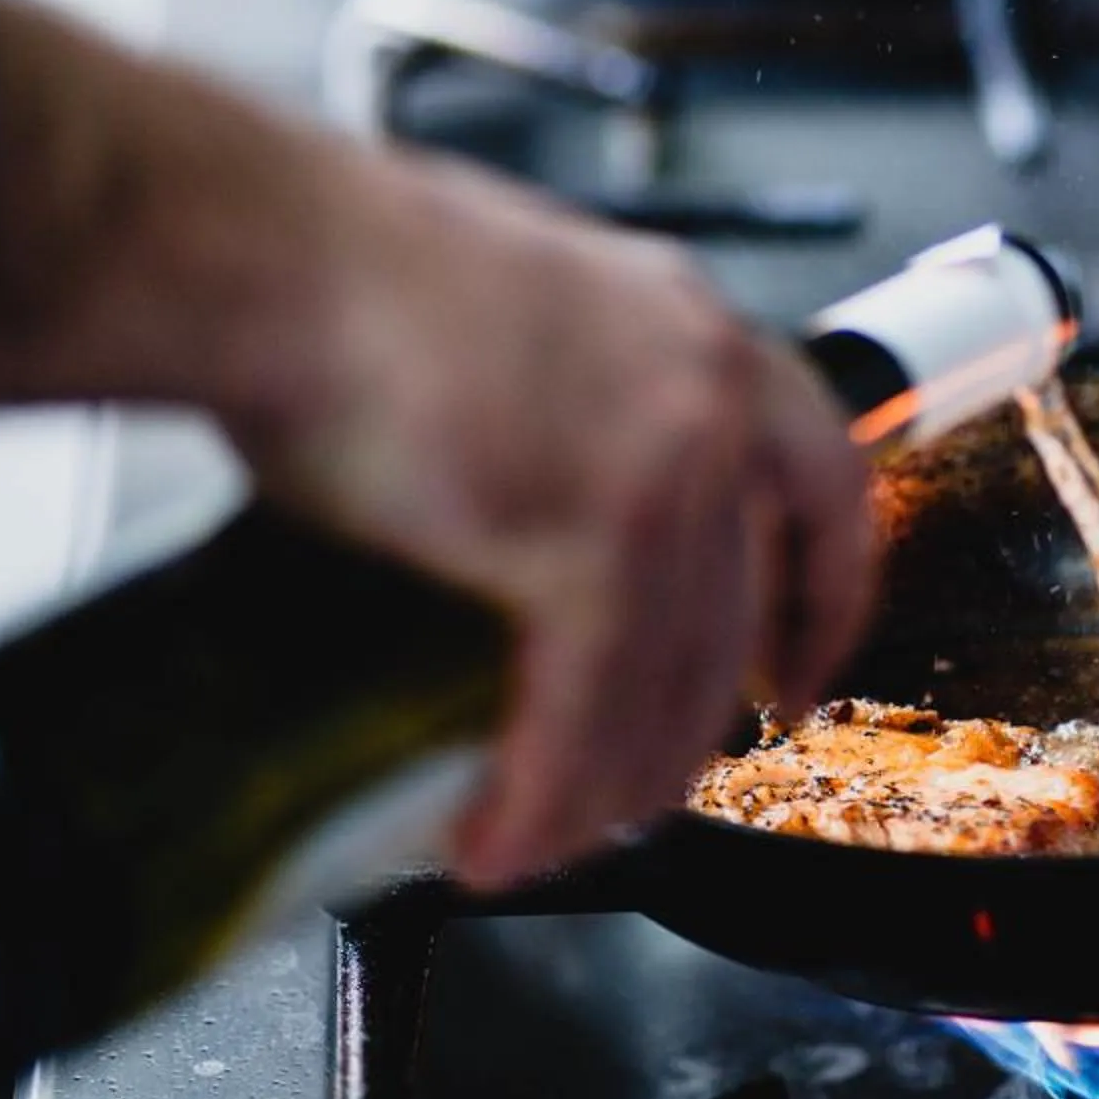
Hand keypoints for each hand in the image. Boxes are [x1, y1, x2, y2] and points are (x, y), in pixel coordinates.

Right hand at [234, 153, 877, 887]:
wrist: (273, 254)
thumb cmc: (337, 269)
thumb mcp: (508, 314)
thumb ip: (555, 402)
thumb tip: (516, 502)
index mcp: (686, 326)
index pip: (822, 475)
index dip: (825, 593)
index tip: (802, 666)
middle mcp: (703, 388)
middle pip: (742, 606)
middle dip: (694, 728)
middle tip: (641, 794)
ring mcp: (664, 463)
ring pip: (674, 678)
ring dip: (606, 788)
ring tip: (544, 843)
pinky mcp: (593, 535)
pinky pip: (590, 703)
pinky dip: (545, 791)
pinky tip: (498, 840)